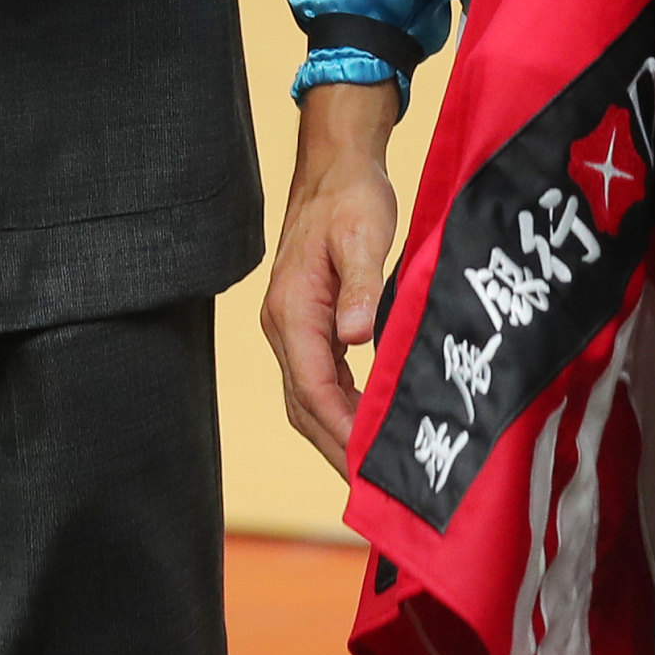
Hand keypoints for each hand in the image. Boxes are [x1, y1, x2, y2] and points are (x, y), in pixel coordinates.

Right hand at [263, 78, 404, 468]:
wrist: (334, 165)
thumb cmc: (351, 196)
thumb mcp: (364, 235)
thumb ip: (361, 288)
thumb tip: (355, 338)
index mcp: (291, 310)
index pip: (313, 389)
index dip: (340, 430)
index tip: (368, 464)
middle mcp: (281, 324)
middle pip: (303, 405)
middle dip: (334, 447)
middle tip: (373, 488)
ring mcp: (289, 325)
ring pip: (306, 397)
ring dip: (334, 433)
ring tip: (369, 469)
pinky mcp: (303, 322)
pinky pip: (316, 378)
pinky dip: (338, 407)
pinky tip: (364, 421)